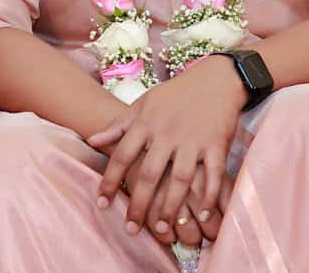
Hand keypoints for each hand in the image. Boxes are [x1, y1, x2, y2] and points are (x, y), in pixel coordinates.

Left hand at [88, 55, 244, 234]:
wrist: (214, 79)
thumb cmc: (175, 94)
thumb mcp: (143, 104)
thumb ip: (119, 125)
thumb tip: (92, 140)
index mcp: (146, 123)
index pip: (122, 155)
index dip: (110, 181)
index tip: (101, 203)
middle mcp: (167, 133)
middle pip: (150, 173)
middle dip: (139, 204)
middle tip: (131, 229)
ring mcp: (193, 140)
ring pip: (180, 179)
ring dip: (171, 206)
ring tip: (162, 229)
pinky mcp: (217, 145)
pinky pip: (214, 176)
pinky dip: (209, 197)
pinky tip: (203, 216)